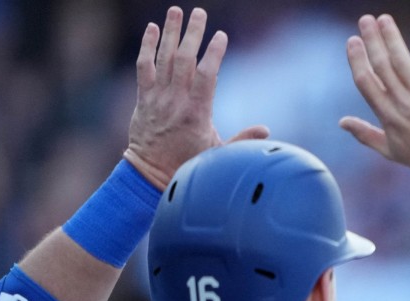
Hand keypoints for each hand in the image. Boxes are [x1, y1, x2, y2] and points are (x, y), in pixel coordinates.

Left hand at [123, 7, 268, 189]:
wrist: (151, 174)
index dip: (213, 53)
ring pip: (163, 58)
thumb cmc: (188, 164)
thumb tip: (265, 131)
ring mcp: (157, 98)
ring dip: (169, 32)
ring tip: (176, 11)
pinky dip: (147, 47)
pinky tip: (153, 29)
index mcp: (196, 113)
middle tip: (200, 12)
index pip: (206, 75)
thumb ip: (241, 139)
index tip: (221, 36)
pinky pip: (143, 67)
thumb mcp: (218, 154)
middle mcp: (175, 101)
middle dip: (192, 33)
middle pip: (183, 59)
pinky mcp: (143, 98)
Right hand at [340, 15, 409, 181]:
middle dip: (371, 40)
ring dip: (391, 36)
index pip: (365, 82)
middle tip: (365, 19)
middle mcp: (402, 103)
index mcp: (388, 115)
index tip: (352, 41)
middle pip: (381, 65)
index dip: (357, 59)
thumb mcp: (390, 151)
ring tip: (384, 18)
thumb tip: (341, 122)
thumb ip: (365, 135)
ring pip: (402, 59)